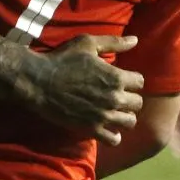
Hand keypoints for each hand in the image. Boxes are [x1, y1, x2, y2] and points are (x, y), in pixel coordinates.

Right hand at [28, 34, 144, 145]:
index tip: (120, 79)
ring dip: (124, 116)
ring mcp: (103, 115)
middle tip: (116, 95)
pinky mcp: (91, 128)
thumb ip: (113, 42)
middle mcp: (114, 98)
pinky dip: (114, 135)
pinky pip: (114, 139)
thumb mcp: (87, 43)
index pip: (140, 82)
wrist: (39, 81)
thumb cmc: (62, 59)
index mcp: (115, 77)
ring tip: (113, 111)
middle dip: (129, 98)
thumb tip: (135, 39)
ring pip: (129, 122)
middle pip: (137, 103)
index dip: (131, 79)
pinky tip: (106, 127)